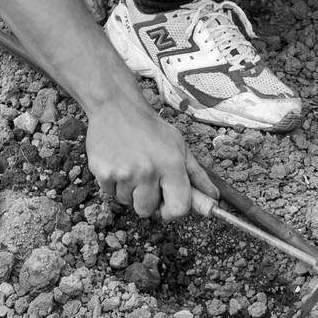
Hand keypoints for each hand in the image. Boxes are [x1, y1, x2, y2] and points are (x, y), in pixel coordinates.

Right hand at [85, 96, 218, 220]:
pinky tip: (118, 163)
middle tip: (146, 175)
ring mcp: (124, 173)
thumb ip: (197, 177)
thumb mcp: (180, 147)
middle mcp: (148, 172)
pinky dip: (114, 183)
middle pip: (147, 211)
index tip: (167, 201)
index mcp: (171, 165)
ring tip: (131, 165)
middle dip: (147, 199)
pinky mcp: (103, 173)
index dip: (173, 210)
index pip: (178, 209)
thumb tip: (214, 200)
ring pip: (127, 203)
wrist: (117, 107)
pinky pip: (110, 194)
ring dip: (130, 190)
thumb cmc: (151, 128)